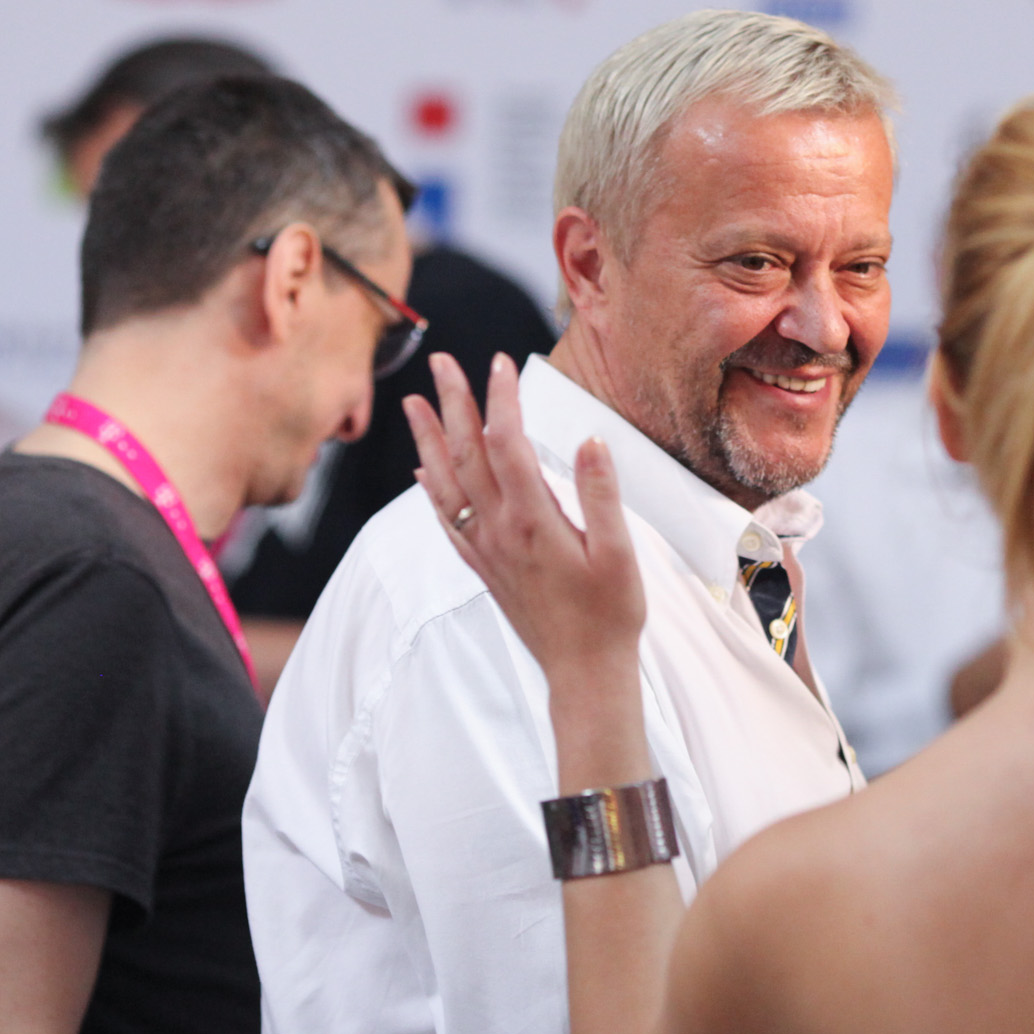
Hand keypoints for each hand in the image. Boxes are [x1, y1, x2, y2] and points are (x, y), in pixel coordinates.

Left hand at [405, 352, 645, 690]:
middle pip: (467, 453)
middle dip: (453, 403)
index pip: (508, 443)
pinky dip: (430, 488)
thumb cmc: (610, 614)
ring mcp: (486, 549)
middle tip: (441, 362)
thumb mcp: (619, 553)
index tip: (501, 362)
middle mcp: (499, 530)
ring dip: (429, 438)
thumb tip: (590, 439)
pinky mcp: (483, 567)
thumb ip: (600, 494)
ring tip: (413, 402)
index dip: (502, 398)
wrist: (583, 672)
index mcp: (533, 520)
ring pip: (446, 483)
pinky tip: (422, 469)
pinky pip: (446, 519)